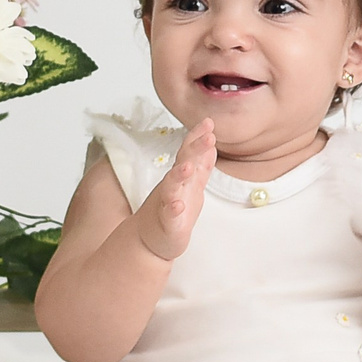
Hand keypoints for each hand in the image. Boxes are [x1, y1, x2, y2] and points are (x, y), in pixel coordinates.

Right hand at [137, 121, 215, 261]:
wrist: (151, 239)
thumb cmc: (173, 210)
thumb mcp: (192, 185)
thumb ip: (201, 164)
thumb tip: (210, 142)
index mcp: (182, 176)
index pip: (189, 151)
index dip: (197, 136)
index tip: (208, 121)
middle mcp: (174, 185)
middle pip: (183, 162)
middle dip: (194, 148)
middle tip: (208, 135)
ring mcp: (168, 202)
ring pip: (172, 186)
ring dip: (179, 175)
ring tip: (188, 166)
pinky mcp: (168, 223)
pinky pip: (170, 214)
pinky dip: (173, 209)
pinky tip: (178, 205)